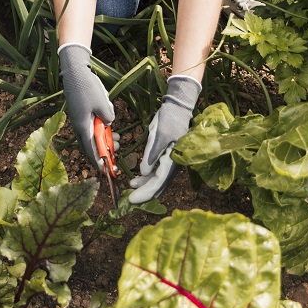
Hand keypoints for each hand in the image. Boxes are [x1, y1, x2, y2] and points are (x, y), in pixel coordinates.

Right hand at [58, 43, 114, 169]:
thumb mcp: (103, 104)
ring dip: (103, 137)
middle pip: (90, 143)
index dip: (98, 160)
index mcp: (83, 126)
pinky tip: (107, 122)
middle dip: (103, 148)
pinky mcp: (79, 111)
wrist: (74, 71)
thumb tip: (108, 124)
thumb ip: (108, 117)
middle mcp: (78, 124)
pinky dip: (99, 127)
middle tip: (117, 147)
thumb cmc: (87, 87)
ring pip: (90, 134)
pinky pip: (89, 125)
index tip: (105, 169)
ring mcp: (78, 118)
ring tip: (116, 136)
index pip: (90, 149)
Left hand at [129, 75, 200, 202]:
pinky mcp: (166, 158)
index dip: (145, 192)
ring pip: (157, 181)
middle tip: (129, 199)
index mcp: (172, 161)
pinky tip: (136, 179)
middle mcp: (172, 164)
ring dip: (145, 186)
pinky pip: (156, 173)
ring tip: (130, 187)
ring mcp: (170, 162)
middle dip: (145, 194)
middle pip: (159, 185)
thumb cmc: (170, 119)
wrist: (177, 109)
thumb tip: (144, 173)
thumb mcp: (158, 135)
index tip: (132, 199)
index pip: (158, 182)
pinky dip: (147, 178)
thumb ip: (152, 154)